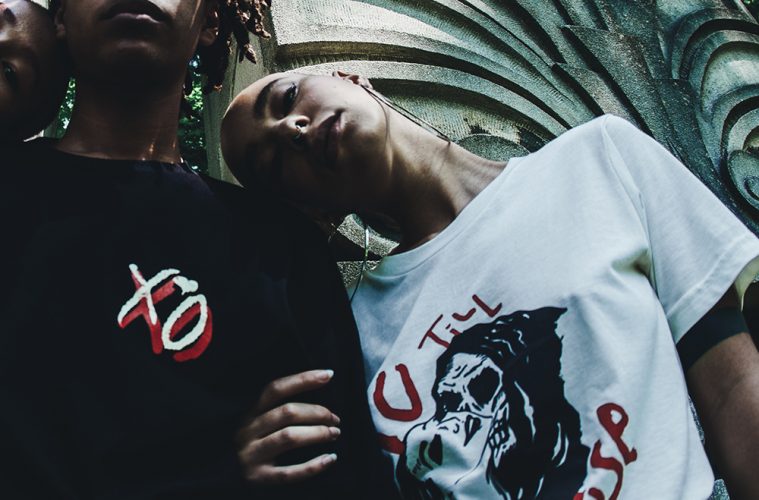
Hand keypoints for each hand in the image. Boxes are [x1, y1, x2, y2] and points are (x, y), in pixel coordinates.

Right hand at [237, 369, 341, 483]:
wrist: (227, 478)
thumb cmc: (255, 444)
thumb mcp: (260, 422)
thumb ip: (280, 408)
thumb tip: (319, 385)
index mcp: (250, 413)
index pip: (276, 388)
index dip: (303, 379)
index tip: (328, 374)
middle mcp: (247, 431)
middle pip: (287, 412)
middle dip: (317, 412)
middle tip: (335, 419)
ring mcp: (251, 455)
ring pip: (288, 437)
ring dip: (317, 433)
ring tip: (334, 433)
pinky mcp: (257, 478)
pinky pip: (288, 472)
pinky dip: (313, 466)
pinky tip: (330, 458)